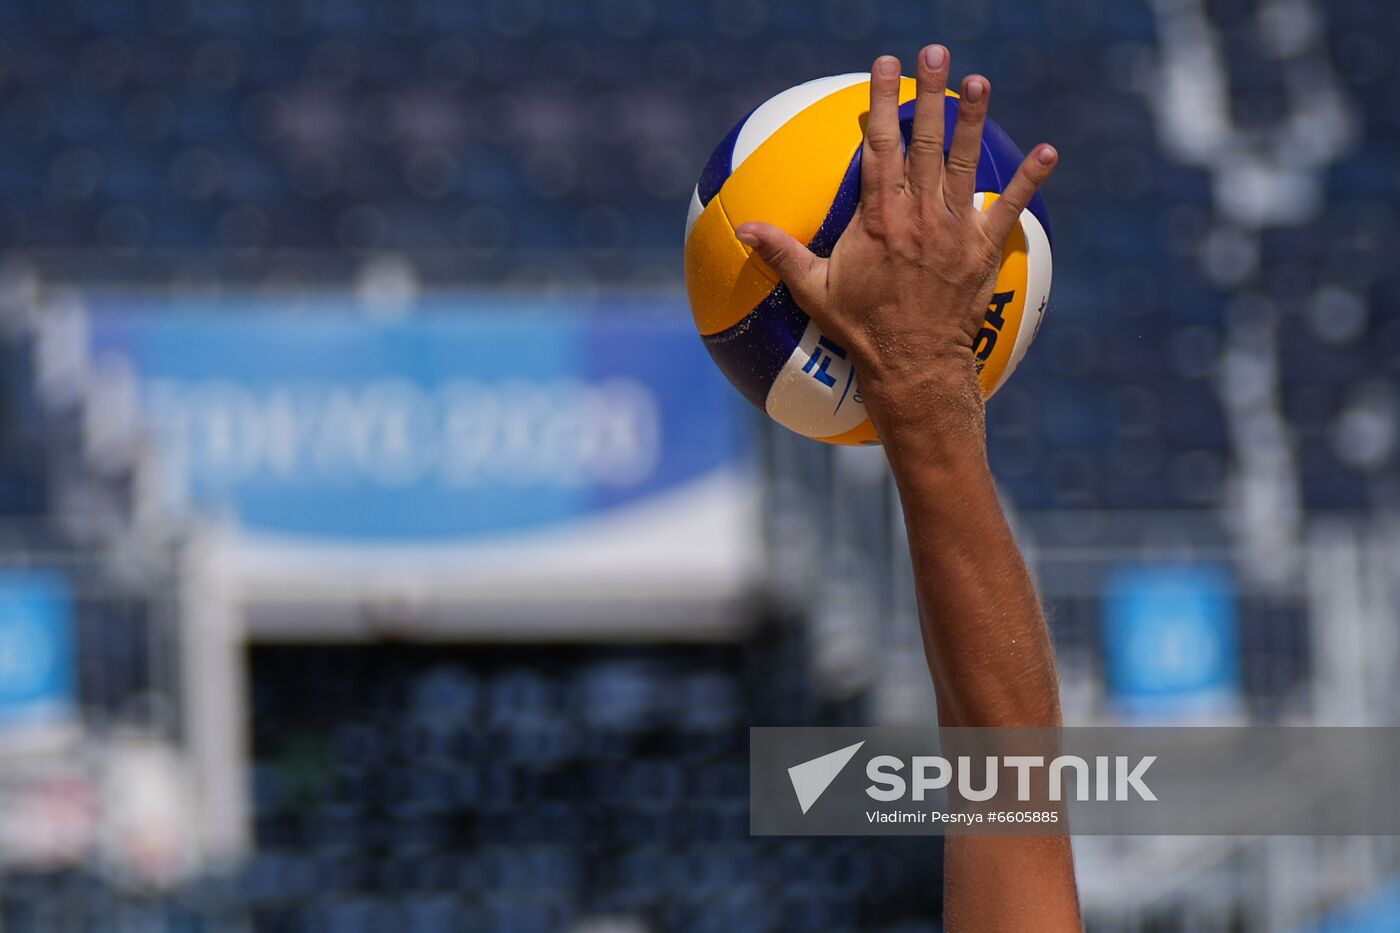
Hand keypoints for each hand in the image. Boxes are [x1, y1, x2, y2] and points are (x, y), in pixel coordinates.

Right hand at [735, 47, 1057, 441]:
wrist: (913, 365)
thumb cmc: (861, 328)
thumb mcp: (814, 290)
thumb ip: (781, 253)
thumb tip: (743, 229)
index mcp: (879, 217)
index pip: (879, 145)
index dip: (882, 101)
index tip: (885, 65)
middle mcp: (919, 214)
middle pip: (924, 141)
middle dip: (929, 93)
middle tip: (936, 52)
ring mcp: (954, 230)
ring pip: (965, 162)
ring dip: (973, 119)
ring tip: (980, 81)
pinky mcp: (983, 250)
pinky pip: (1010, 209)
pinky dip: (1030, 180)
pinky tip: (1050, 151)